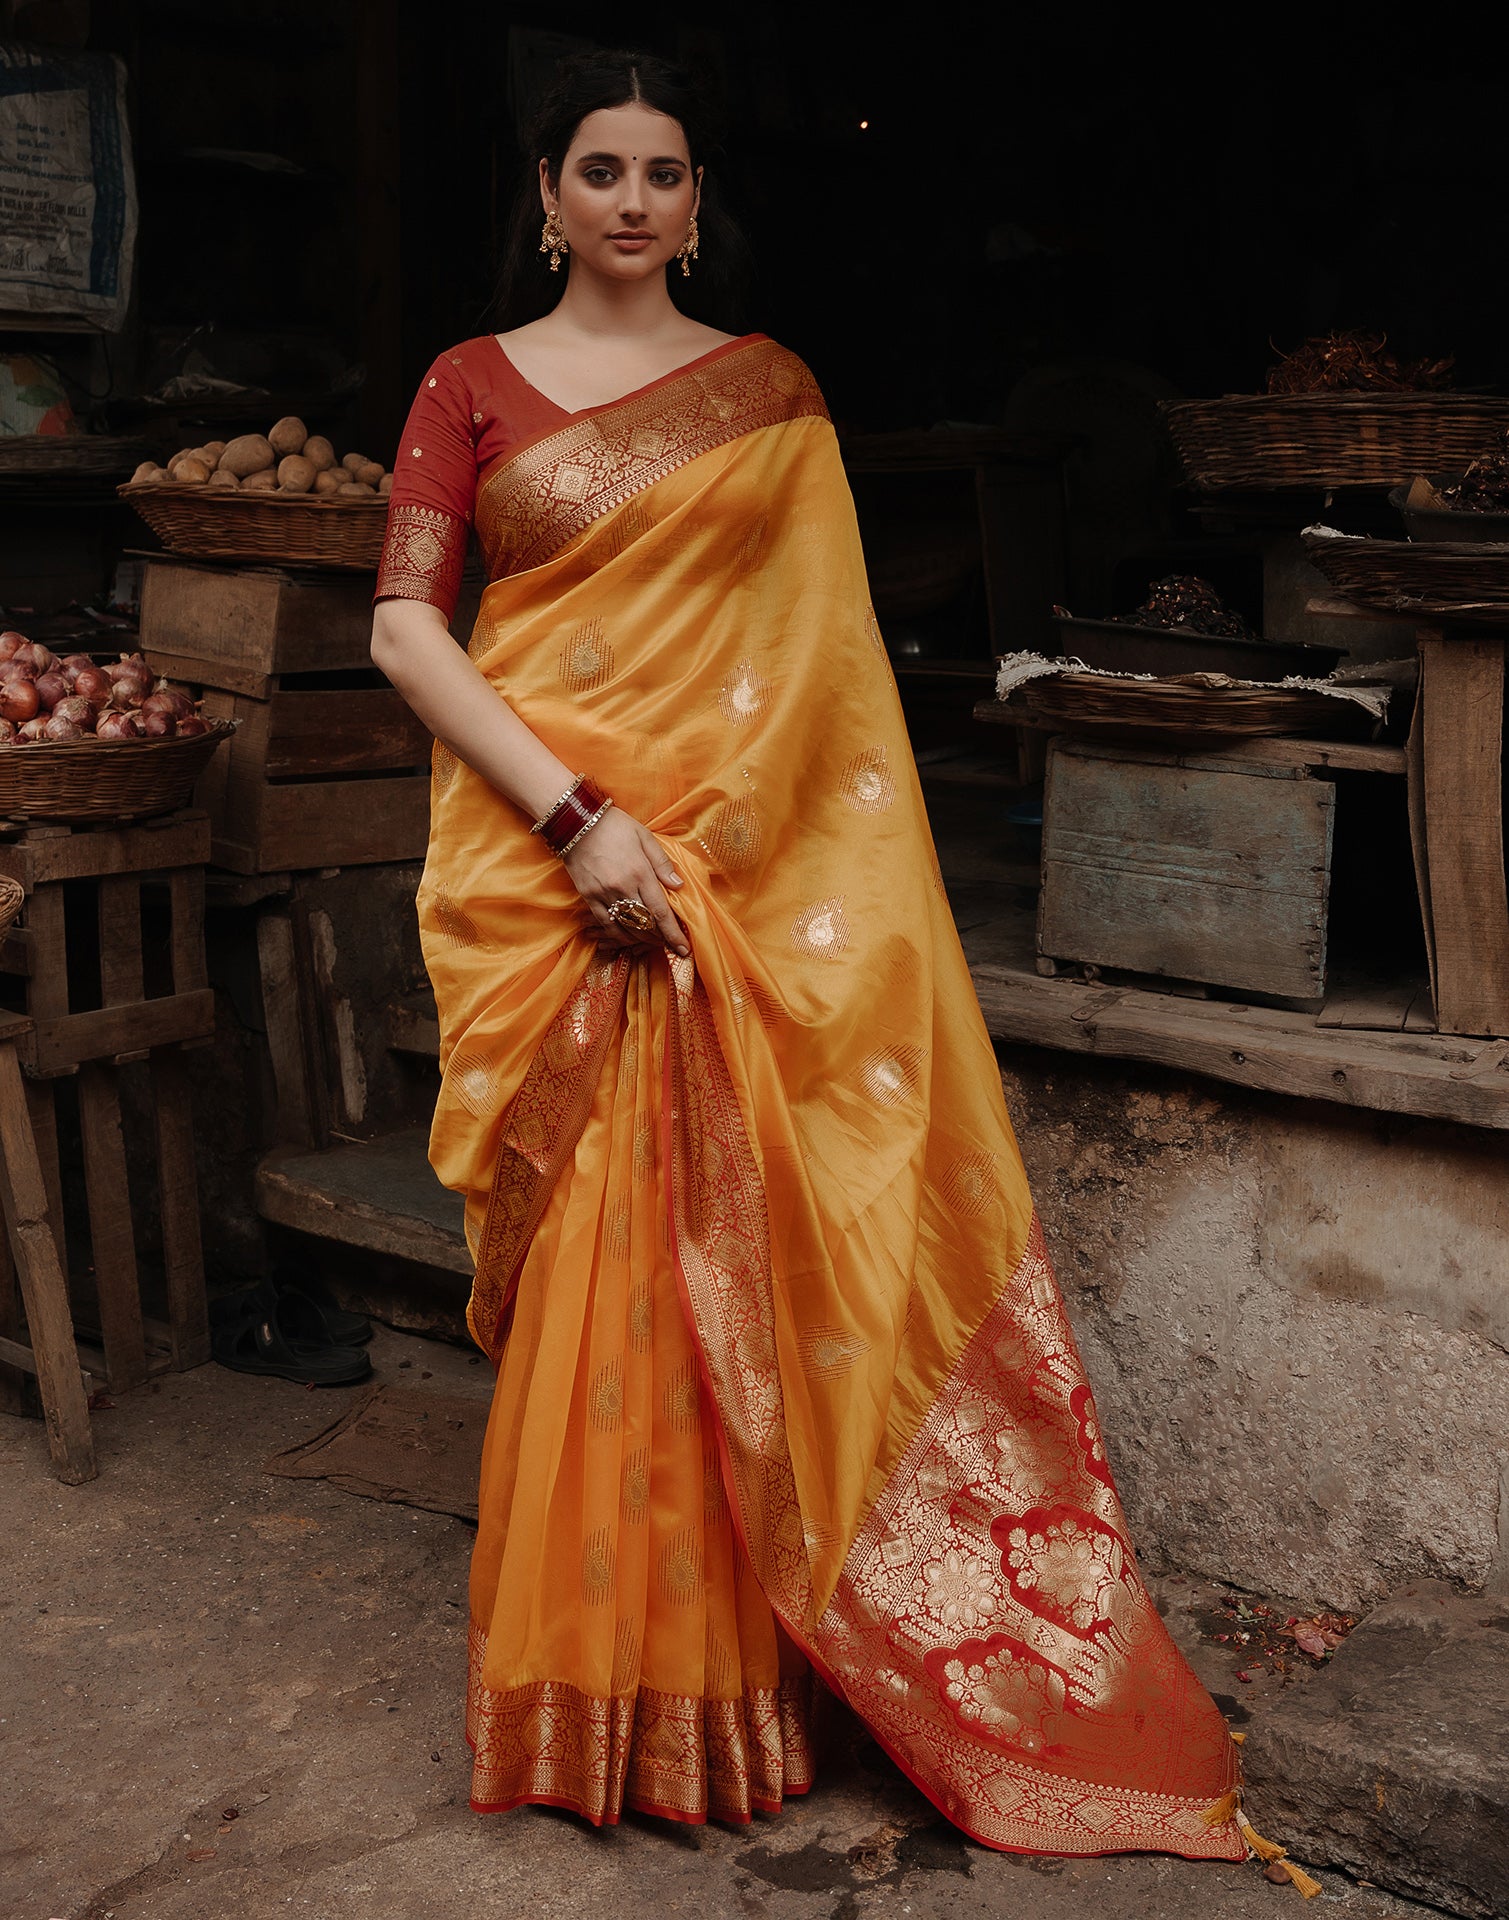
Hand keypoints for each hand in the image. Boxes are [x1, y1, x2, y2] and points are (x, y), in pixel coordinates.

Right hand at [561, 806, 689, 955]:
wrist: (577, 822)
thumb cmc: (615, 826)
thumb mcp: (644, 837)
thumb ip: (662, 863)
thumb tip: (679, 885)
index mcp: (640, 872)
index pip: (660, 911)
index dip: (673, 933)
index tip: (683, 949)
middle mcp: (623, 887)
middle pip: (645, 924)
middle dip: (661, 939)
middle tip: (671, 945)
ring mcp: (603, 894)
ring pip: (626, 928)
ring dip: (642, 940)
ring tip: (653, 943)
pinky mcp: (588, 896)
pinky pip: (606, 924)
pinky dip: (619, 935)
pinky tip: (629, 939)